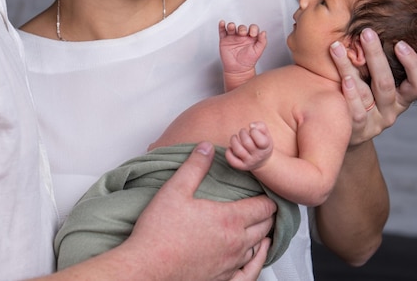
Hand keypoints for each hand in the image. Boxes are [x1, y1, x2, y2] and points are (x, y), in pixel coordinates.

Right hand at [130, 142, 274, 280]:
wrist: (147, 268)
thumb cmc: (160, 231)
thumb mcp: (176, 189)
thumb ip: (195, 166)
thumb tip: (207, 148)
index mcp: (228, 219)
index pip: (262, 207)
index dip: (268, 198)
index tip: (268, 192)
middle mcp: (235, 243)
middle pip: (264, 227)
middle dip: (267, 215)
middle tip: (266, 207)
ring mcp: (230, 264)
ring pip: (257, 249)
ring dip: (262, 236)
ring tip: (262, 227)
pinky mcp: (222, 280)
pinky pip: (249, 274)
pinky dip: (258, 263)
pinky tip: (257, 257)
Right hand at [220, 21, 266, 91]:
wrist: (238, 70)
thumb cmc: (248, 61)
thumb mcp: (258, 51)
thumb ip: (262, 42)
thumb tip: (263, 32)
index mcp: (251, 37)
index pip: (252, 28)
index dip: (253, 29)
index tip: (253, 34)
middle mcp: (242, 36)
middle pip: (242, 27)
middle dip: (242, 28)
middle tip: (243, 33)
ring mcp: (233, 37)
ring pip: (232, 27)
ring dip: (232, 26)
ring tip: (232, 27)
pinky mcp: (225, 40)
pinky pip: (222, 31)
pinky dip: (221, 26)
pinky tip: (222, 23)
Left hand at [226, 122, 272, 171]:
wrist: (263, 160)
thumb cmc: (262, 142)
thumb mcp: (266, 133)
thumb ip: (260, 126)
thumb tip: (251, 125)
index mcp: (265, 147)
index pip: (261, 141)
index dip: (254, 131)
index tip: (252, 130)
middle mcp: (258, 156)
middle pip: (247, 143)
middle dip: (242, 133)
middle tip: (243, 132)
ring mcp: (249, 162)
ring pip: (238, 150)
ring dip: (233, 140)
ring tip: (235, 137)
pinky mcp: (242, 166)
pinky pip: (232, 161)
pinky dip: (228, 153)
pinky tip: (230, 148)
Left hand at [330, 28, 416, 144]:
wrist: (344, 131)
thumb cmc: (360, 97)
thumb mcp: (372, 82)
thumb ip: (373, 62)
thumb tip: (366, 24)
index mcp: (401, 98)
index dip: (413, 65)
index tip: (400, 43)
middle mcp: (391, 110)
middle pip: (386, 84)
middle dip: (376, 56)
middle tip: (366, 33)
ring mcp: (374, 122)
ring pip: (365, 94)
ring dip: (349, 68)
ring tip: (337, 47)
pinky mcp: (357, 131)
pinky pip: (355, 112)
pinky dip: (349, 94)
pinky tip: (344, 79)